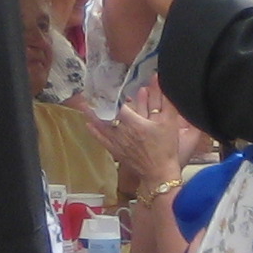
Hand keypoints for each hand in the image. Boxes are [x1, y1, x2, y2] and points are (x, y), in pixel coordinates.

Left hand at [92, 79, 208, 188]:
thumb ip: (165, 100)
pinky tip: (88, 124)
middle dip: (99, 103)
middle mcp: (122, 132)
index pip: (118, 105)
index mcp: (134, 123)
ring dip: (92, 115)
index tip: (106, 86)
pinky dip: (94, 131)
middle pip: (106, 114)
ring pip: (100, 125)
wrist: (159, 173)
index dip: (112, 95)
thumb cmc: (166, 149)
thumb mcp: (170, 122)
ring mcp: (117, 143)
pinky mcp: (116, 152)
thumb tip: (158, 78)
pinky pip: (101, 139)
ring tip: (83, 105)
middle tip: (90, 93)